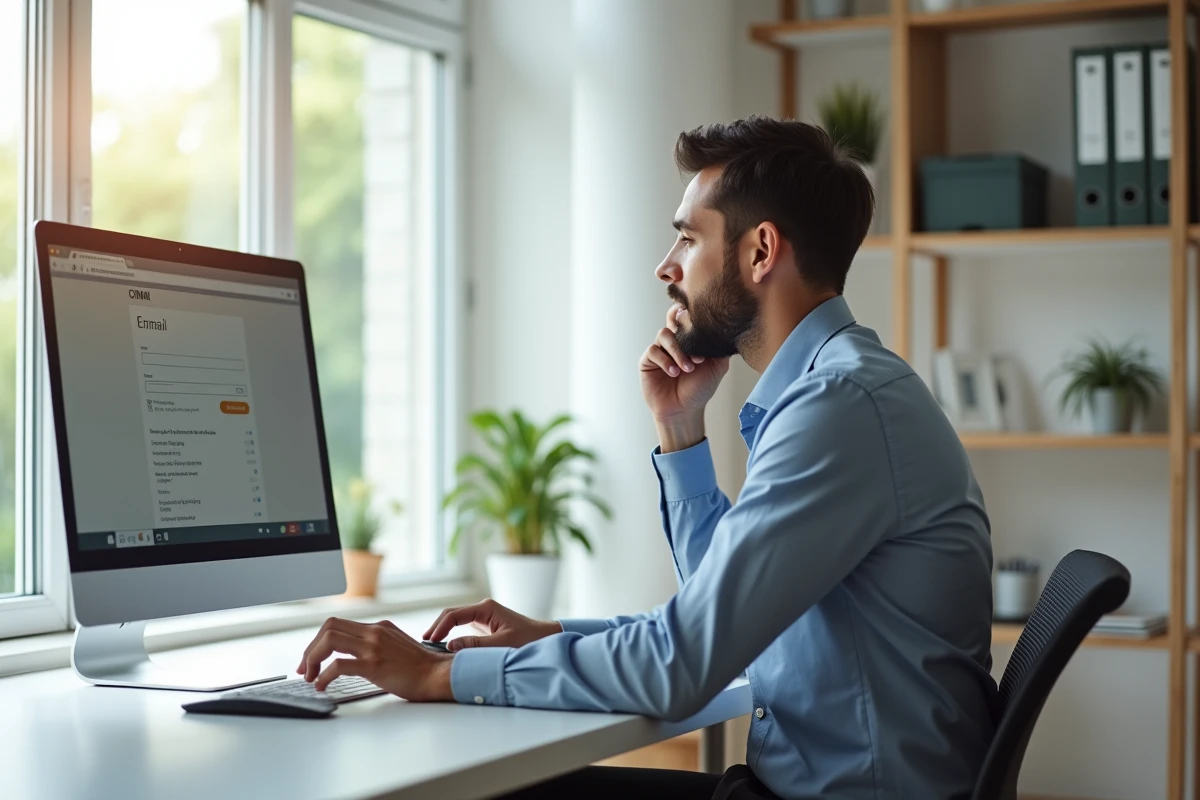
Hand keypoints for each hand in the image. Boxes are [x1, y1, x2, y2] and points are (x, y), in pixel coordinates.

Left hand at [297, 617, 453, 699]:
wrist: (437, 676)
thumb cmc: (420, 668)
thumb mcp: (397, 646)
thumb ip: (378, 644)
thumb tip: (355, 656)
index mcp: (379, 627)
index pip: (338, 624)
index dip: (318, 640)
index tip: (312, 659)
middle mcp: (374, 632)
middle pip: (328, 627)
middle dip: (310, 648)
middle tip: (305, 668)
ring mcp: (373, 647)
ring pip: (329, 641)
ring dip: (312, 659)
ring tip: (310, 677)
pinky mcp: (374, 665)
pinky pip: (338, 665)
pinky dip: (324, 676)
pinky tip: (322, 686)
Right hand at [423, 599, 562, 651]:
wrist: (546, 639)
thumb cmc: (529, 640)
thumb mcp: (502, 644)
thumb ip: (476, 646)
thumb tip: (450, 647)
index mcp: (486, 608)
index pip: (454, 614)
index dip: (440, 627)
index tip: (430, 641)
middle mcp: (483, 609)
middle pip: (451, 615)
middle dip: (437, 627)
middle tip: (424, 643)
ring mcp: (483, 616)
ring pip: (456, 620)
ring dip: (443, 631)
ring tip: (430, 645)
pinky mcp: (485, 626)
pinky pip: (463, 627)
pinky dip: (452, 635)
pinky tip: (445, 646)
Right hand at [640, 304, 729, 450]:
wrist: (684, 410)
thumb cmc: (700, 389)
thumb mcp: (717, 367)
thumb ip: (720, 348)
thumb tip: (726, 329)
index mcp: (690, 339)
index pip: (687, 316)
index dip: (690, 312)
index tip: (699, 317)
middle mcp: (674, 341)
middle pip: (673, 318)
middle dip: (683, 327)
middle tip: (695, 344)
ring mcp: (660, 349)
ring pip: (664, 334)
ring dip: (677, 350)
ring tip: (687, 368)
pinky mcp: (648, 360)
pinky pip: (654, 351)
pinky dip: (666, 360)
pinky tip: (674, 372)